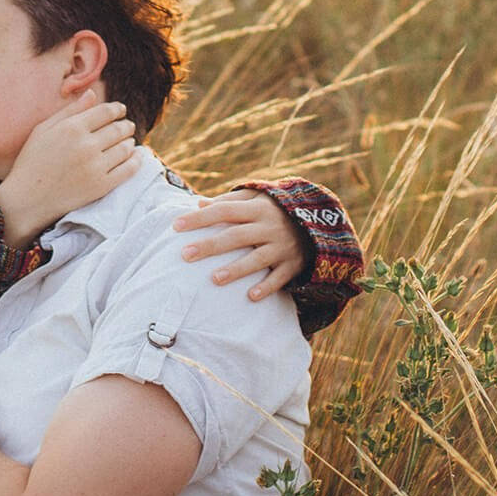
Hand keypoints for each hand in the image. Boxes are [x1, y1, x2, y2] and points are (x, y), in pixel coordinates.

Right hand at [0, 89, 137, 248]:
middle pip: (118, 129)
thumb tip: (92, 93)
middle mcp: (86, 145)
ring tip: (128, 141)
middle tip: (127, 126)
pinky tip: (136, 157)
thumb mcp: (44, 129)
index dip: (117, 109)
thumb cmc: (31, 161)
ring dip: (130, 141)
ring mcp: (95, 166)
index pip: (105, 112)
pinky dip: (136, 161)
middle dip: (125, 125)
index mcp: (72, 128)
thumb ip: (70, 110)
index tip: (121, 110)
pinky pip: (128, 169)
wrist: (26, 200)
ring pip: (125, 147)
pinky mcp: (101, 186)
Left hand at [171, 189, 310, 299]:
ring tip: (214, 278)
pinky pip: (280, 279)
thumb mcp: (256, 199)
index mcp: (256, 208)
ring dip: (236, 269)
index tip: (176, 225)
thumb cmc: (275, 210)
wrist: (320, 222)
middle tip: (184, 254)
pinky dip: (267, 287)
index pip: (223, 211)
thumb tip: (198, 204)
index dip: (200, 218)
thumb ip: (229, 201)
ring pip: (257, 259)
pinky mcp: (293, 265)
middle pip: (235, 236)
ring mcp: (281, 247)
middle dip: (210, 245)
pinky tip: (250, 297)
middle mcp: (268, 227)